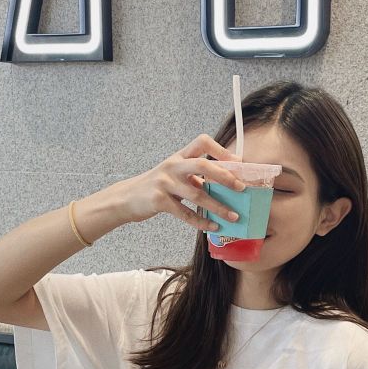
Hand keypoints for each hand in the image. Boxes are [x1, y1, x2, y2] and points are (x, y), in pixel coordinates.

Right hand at [111, 133, 246, 228]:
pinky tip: (213, 227)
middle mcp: (172, 166)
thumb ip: (195, 176)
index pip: (202, 141)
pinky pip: (185, 213)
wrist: (126, 199)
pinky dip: (201, 221)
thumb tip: (225, 184)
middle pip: (203, 165)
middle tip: (241, 188)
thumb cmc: (156, 187)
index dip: (221, 149)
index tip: (237, 163)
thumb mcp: (174, 175)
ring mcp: (165, 183)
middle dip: (225, 176)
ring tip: (234, 216)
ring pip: (198, 194)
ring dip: (218, 207)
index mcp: (179, 157)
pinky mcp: (159, 201)